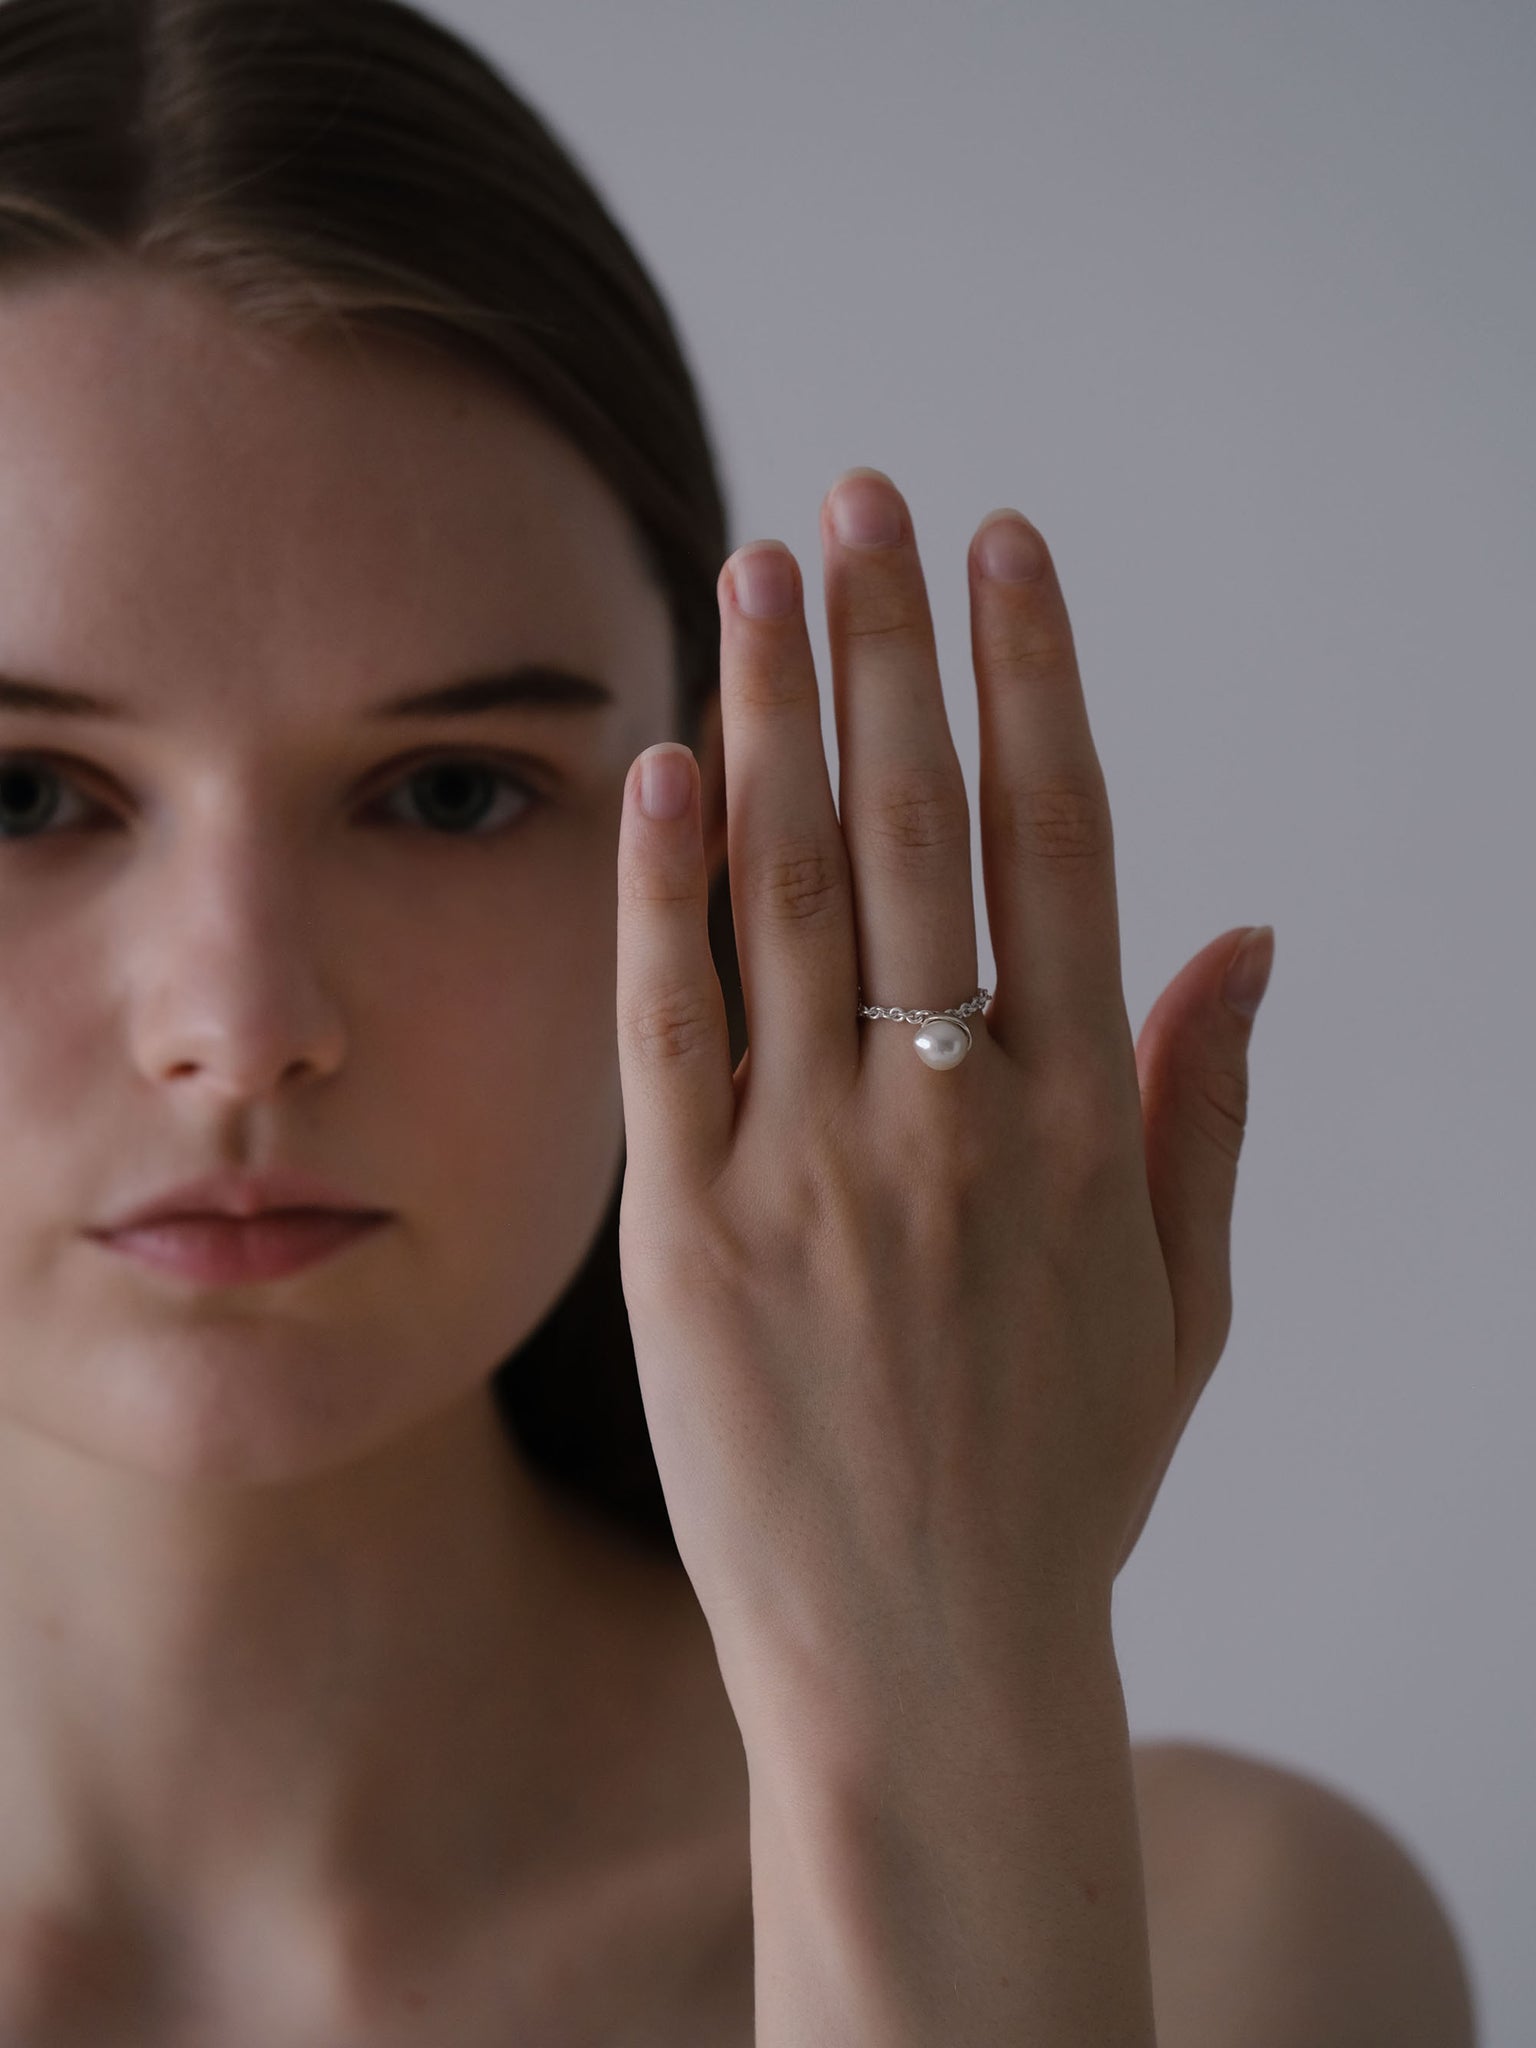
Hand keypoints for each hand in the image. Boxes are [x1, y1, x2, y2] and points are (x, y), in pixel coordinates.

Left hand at [613, 468, 1274, 1742]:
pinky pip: (672, 1025)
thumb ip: (1206, 1109)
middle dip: (892, 642)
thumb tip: (1248, 934)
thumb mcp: (1179, 1305)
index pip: (1059, 842)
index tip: (1004, 552)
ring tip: (758, 571)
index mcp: (1082, 1121)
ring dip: (776, 714)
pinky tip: (666, 761)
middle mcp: (953, 1115)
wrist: (928, 1661)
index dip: (1029, 679)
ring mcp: (814, 1167)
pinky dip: (665, 887)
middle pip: (920, 826)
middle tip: (864, 497)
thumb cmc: (1061, 1482)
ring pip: (790, 891)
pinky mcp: (689, 1230)